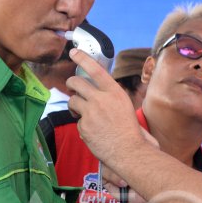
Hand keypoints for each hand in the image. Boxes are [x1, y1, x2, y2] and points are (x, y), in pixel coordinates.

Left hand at [68, 50, 153, 171]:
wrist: (129, 151)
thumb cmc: (131, 132)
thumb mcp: (125, 107)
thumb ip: (112, 99)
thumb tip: (101, 94)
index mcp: (114, 92)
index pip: (95, 69)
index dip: (82, 58)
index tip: (73, 51)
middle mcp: (101, 98)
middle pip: (76, 82)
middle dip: (71, 83)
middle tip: (71, 87)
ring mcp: (91, 111)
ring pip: (72, 100)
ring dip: (73, 105)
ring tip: (79, 112)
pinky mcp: (83, 125)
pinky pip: (77, 121)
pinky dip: (82, 126)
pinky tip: (92, 132)